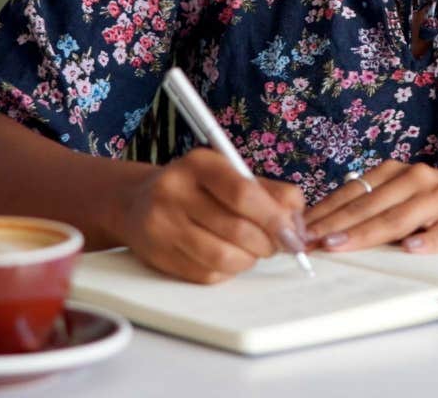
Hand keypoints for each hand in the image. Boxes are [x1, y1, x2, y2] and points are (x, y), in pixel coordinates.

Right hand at [115, 147, 307, 283]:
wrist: (138, 202)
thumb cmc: (198, 188)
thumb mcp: (230, 175)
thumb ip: (270, 192)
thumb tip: (298, 224)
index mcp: (199, 164)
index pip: (243, 192)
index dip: (275, 218)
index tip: (294, 234)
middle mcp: (174, 191)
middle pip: (237, 229)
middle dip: (268, 243)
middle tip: (278, 244)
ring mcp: (163, 225)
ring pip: (224, 256)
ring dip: (250, 259)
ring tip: (254, 251)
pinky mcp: (159, 256)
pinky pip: (208, 273)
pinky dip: (229, 270)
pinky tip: (229, 257)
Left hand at [301, 160, 437, 254]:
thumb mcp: (407, 197)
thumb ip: (375, 207)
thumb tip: (327, 228)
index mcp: (397, 173)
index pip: (353, 192)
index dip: (325, 211)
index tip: (299, 229)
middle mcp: (416, 179)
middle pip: (369, 205)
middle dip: (335, 225)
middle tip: (308, 241)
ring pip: (397, 218)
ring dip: (366, 233)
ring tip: (340, 245)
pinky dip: (428, 241)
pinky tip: (412, 249)